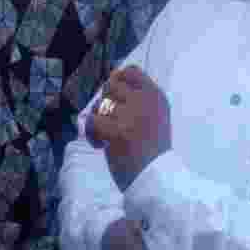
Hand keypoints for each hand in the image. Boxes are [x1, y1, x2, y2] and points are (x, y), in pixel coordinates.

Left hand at [88, 66, 170, 190]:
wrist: (158, 178)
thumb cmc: (154, 151)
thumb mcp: (156, 116)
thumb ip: (138, 98)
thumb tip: (111, 79)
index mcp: (156, 97)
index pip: (131, 71)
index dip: (117, 80)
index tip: (114, 96)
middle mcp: (144, 101)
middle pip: (111, 85)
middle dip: (105, 101)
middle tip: (110, 120)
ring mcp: (130, 115)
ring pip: (100, 103)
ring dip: (98, 119)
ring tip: (106, 135)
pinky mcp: (116, 130)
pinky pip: (92, 121)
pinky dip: (91, 134)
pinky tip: (100, 144)